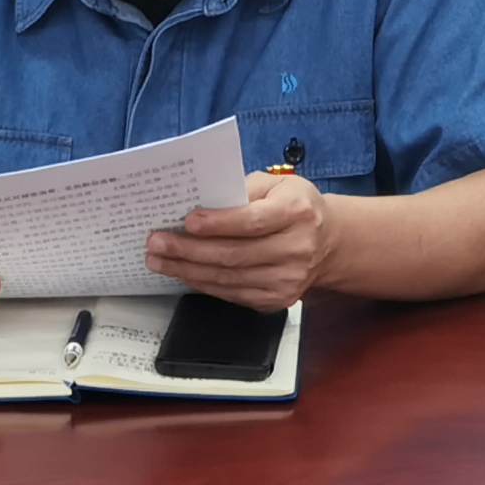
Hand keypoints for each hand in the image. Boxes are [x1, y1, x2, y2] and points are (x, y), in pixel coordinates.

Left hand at [146, 172, 332, 310]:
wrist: (328, 242)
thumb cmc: (295, 206)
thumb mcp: (277, 184)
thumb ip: (244, 189)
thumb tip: (202, 202)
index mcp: (297, 212)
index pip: (253, 221)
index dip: (218, 223)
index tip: (187, 221)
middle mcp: (296, 249)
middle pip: (234, 254)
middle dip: (189, 250)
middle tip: (156, 243)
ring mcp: (288, 280)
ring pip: (228, 278)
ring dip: (188, 270)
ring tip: (159, 260)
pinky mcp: (277, 300)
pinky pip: (232, 293)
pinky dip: (203, 283)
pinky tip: (184, 273)